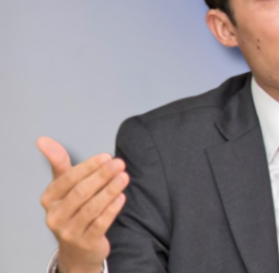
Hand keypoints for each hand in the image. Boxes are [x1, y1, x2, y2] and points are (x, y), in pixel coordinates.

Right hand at [37, 136, 128, 272]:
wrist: (77, 249)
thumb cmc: (72, 209)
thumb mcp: (63, 187)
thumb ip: (58, 163)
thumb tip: (43, 139)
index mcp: (49, 198)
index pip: (68, 179)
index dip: (88, 167)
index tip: (107, 156)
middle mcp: (55, 216)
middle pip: (81, 192)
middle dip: (102, 176)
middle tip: (120, 163)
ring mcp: (69, 231)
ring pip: (92, 208)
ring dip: (110, 190)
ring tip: (125, 177)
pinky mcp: (85, 242)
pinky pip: (100, 223)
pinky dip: (112, 209)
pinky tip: (122, 197)